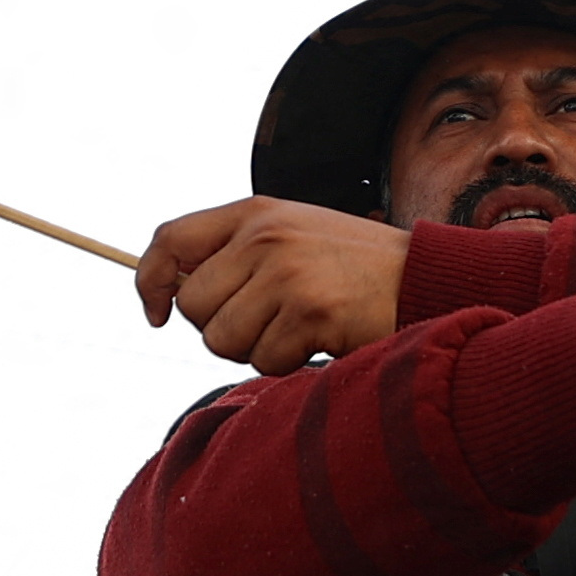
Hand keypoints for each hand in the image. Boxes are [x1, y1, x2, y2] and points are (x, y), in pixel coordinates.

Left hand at [138, 201, 409, 370]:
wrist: (425, 277)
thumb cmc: (355, 269)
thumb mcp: (293, 238)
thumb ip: (238, 254)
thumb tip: (172, 296)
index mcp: (255, 213)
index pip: (169, 239)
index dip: (149, 280)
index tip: (156, 313)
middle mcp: (264, 236)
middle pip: (192, 304)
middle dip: (222, 327)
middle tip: (269, 322)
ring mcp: (286, 271)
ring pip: (221, 339)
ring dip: (256, 349)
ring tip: (299, 328)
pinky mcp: (309, 309)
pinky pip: (264, 359)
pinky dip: (288, 362)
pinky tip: (321, 338)